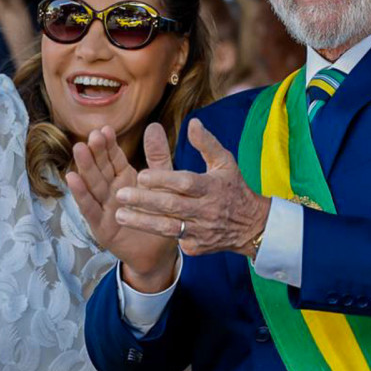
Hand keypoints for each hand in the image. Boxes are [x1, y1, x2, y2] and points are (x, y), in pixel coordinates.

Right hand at [67, 125, 178, 291]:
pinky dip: (81, 194)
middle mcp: (111, 190)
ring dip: (85, 168)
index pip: (115, 157)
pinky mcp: (100, 226)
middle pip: (101, 168)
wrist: (159, 252)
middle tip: (91, 135)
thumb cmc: (159, 215)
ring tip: (79, 149)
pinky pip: (89, 208)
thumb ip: (158, 156)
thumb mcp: (162, 182)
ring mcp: (103, 207)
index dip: (109, 144)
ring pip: (93, 185)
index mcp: (125, 177)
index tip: (105, 129)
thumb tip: (154, 125)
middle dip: (96, 151)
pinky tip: (72, 178)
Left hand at [116, 118, 270, 259]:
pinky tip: (134, 228)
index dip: (163, 180)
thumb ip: (207, 143)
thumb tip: (192, 122)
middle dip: (144, 201)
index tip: (141, 174)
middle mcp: (206, 210)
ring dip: (142, 222)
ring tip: (119, 214)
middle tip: (120, 194)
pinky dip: (154, 234)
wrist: (251, 226)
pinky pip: (173, 240)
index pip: (185, 184)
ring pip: (167, 228)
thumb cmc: (233, 188)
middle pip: (172, 206)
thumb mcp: (225, 162)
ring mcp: (201, 231)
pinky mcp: (196, 247)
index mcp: (212, 187)